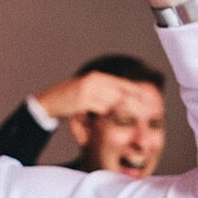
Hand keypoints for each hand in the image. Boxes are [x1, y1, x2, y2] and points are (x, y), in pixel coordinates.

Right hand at [34, 72, 152, 122]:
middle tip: (147, 110)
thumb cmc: (69, 100)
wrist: (48, 102)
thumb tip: (122, 98)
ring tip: (128, 117)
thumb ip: (103, 93)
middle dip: (133, 102)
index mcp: (97, 77)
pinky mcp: (82, 100)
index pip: (121, 83)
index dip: (135, 90)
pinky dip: (105, 115)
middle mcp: (94, 81)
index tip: (149, 97)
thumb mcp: (88, 92)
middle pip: (120, 92)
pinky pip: (100, 109)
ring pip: (112, 102)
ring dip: (118, 111)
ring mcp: (88, 89)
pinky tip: (107, 119)